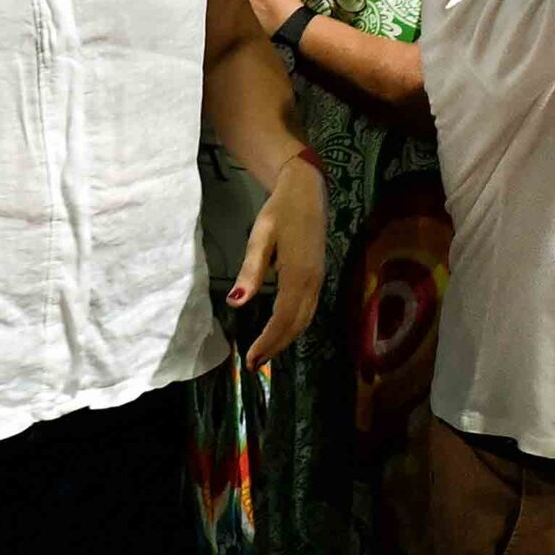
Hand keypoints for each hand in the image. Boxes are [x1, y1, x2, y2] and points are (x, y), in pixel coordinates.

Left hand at [236, 155, 324, 368]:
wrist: (307, 190)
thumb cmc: (280, 211)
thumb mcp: (261, 236)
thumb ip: (250, 270)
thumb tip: (236, 302)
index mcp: (299, 273)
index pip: (283, 317)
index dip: (268, 341)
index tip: (250, 359)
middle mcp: (313, 282)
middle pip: (296, 324)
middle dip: (276, 347)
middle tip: (253, 365)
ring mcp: (319, 280)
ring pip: (305, 319)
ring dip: (285, 339)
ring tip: (264, 355)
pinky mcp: (318, 276)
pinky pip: (308, 309)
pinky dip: (294, 326)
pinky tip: (280, 331)